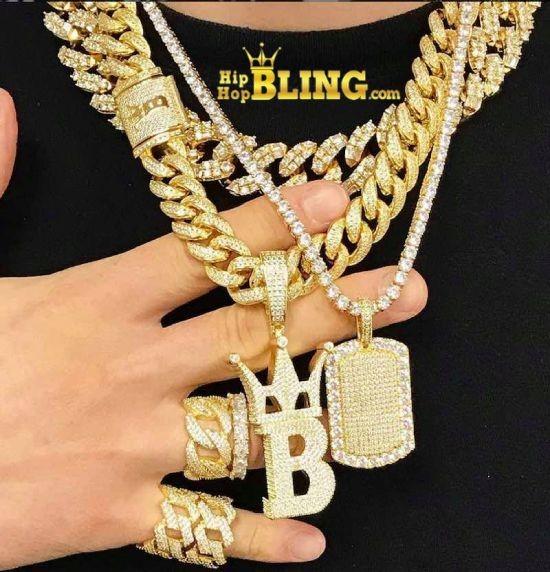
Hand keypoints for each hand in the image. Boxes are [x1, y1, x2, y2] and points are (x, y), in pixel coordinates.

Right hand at [0, 88, 427, 568]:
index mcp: (96, 302)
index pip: (208, 250)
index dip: (277, 223)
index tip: (337, 202)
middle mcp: (133, 369)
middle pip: (257, 330)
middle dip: (335, 306)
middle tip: (406, 291)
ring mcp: (132, 444)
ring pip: (249, 423)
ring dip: (316, 412)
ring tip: (377, 396)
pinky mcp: (117, 513)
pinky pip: (205, 530)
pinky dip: (261, 537)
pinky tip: (313, 539)